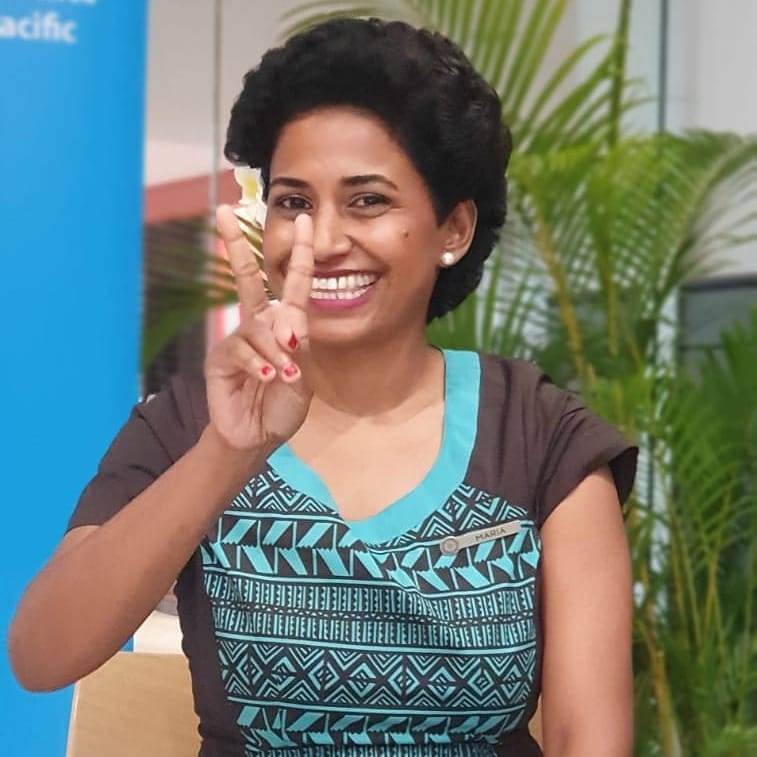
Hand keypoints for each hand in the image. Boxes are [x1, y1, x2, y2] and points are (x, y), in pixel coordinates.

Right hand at [204, 205, 313, 451]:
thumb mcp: (304, 375)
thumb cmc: (283, 403)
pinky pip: (240, 349)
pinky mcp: (220, 358)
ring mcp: (238, 340)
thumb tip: (284, 323)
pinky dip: (259, 364)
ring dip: (275, 350)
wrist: (260, 435)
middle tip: (224, 212)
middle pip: (248, 279)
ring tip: (285, 375)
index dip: (301, 253)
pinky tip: (268, 377)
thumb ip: (297, 347)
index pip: (293, 284)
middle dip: (236, 246)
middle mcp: (259, 325)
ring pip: (257, 327)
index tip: (305, 221)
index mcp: (285, 325)